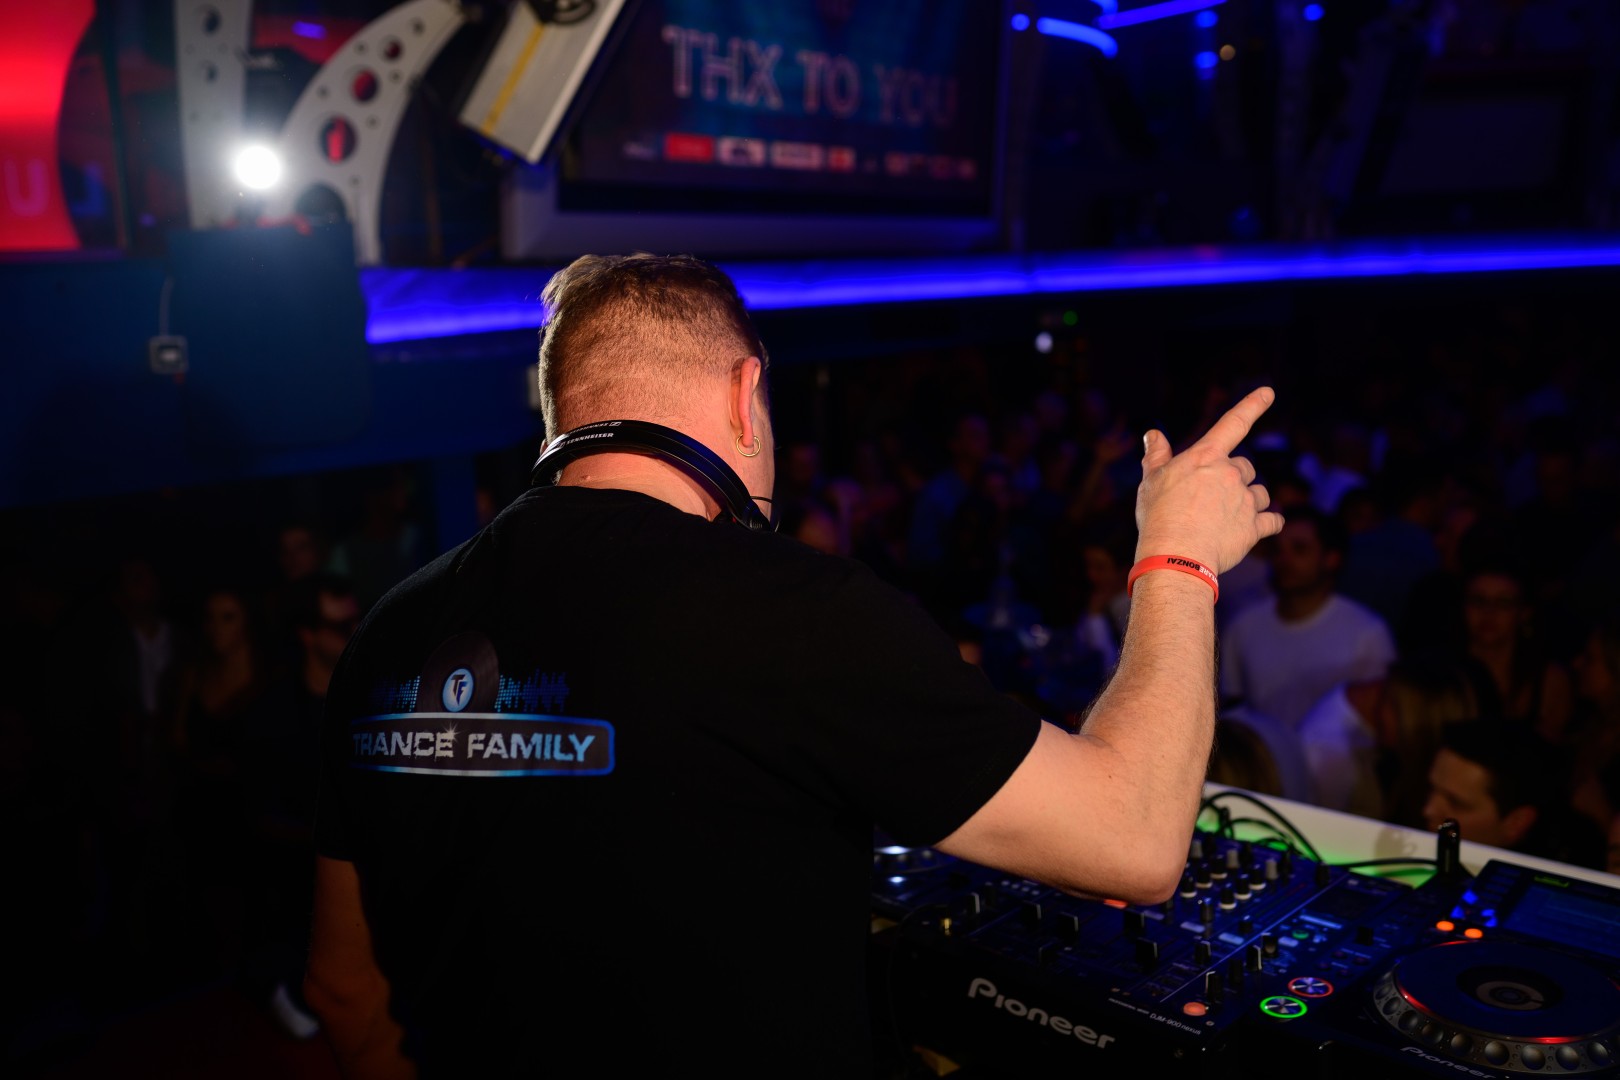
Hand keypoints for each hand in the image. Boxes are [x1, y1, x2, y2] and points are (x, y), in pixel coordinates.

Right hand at [1133, 386, 1283, 573]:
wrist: (1176, 556)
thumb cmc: (1159, 516)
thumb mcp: (1151, 481)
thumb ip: (1156, 456)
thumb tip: (1153, 434)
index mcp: (1206, 457)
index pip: (1233, 423)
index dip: (1252, 405)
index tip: (1269, 391)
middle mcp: (1231, 474)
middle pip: (1245, 467)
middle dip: (1234, 478)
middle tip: (1212, 497)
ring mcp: (1245, 501)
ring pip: (1260, 493)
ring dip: (1250, 500)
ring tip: (1227, 517)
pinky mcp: (1255, 528)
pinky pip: (1272, 521)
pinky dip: (1269, 523)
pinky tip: (1261, 528)